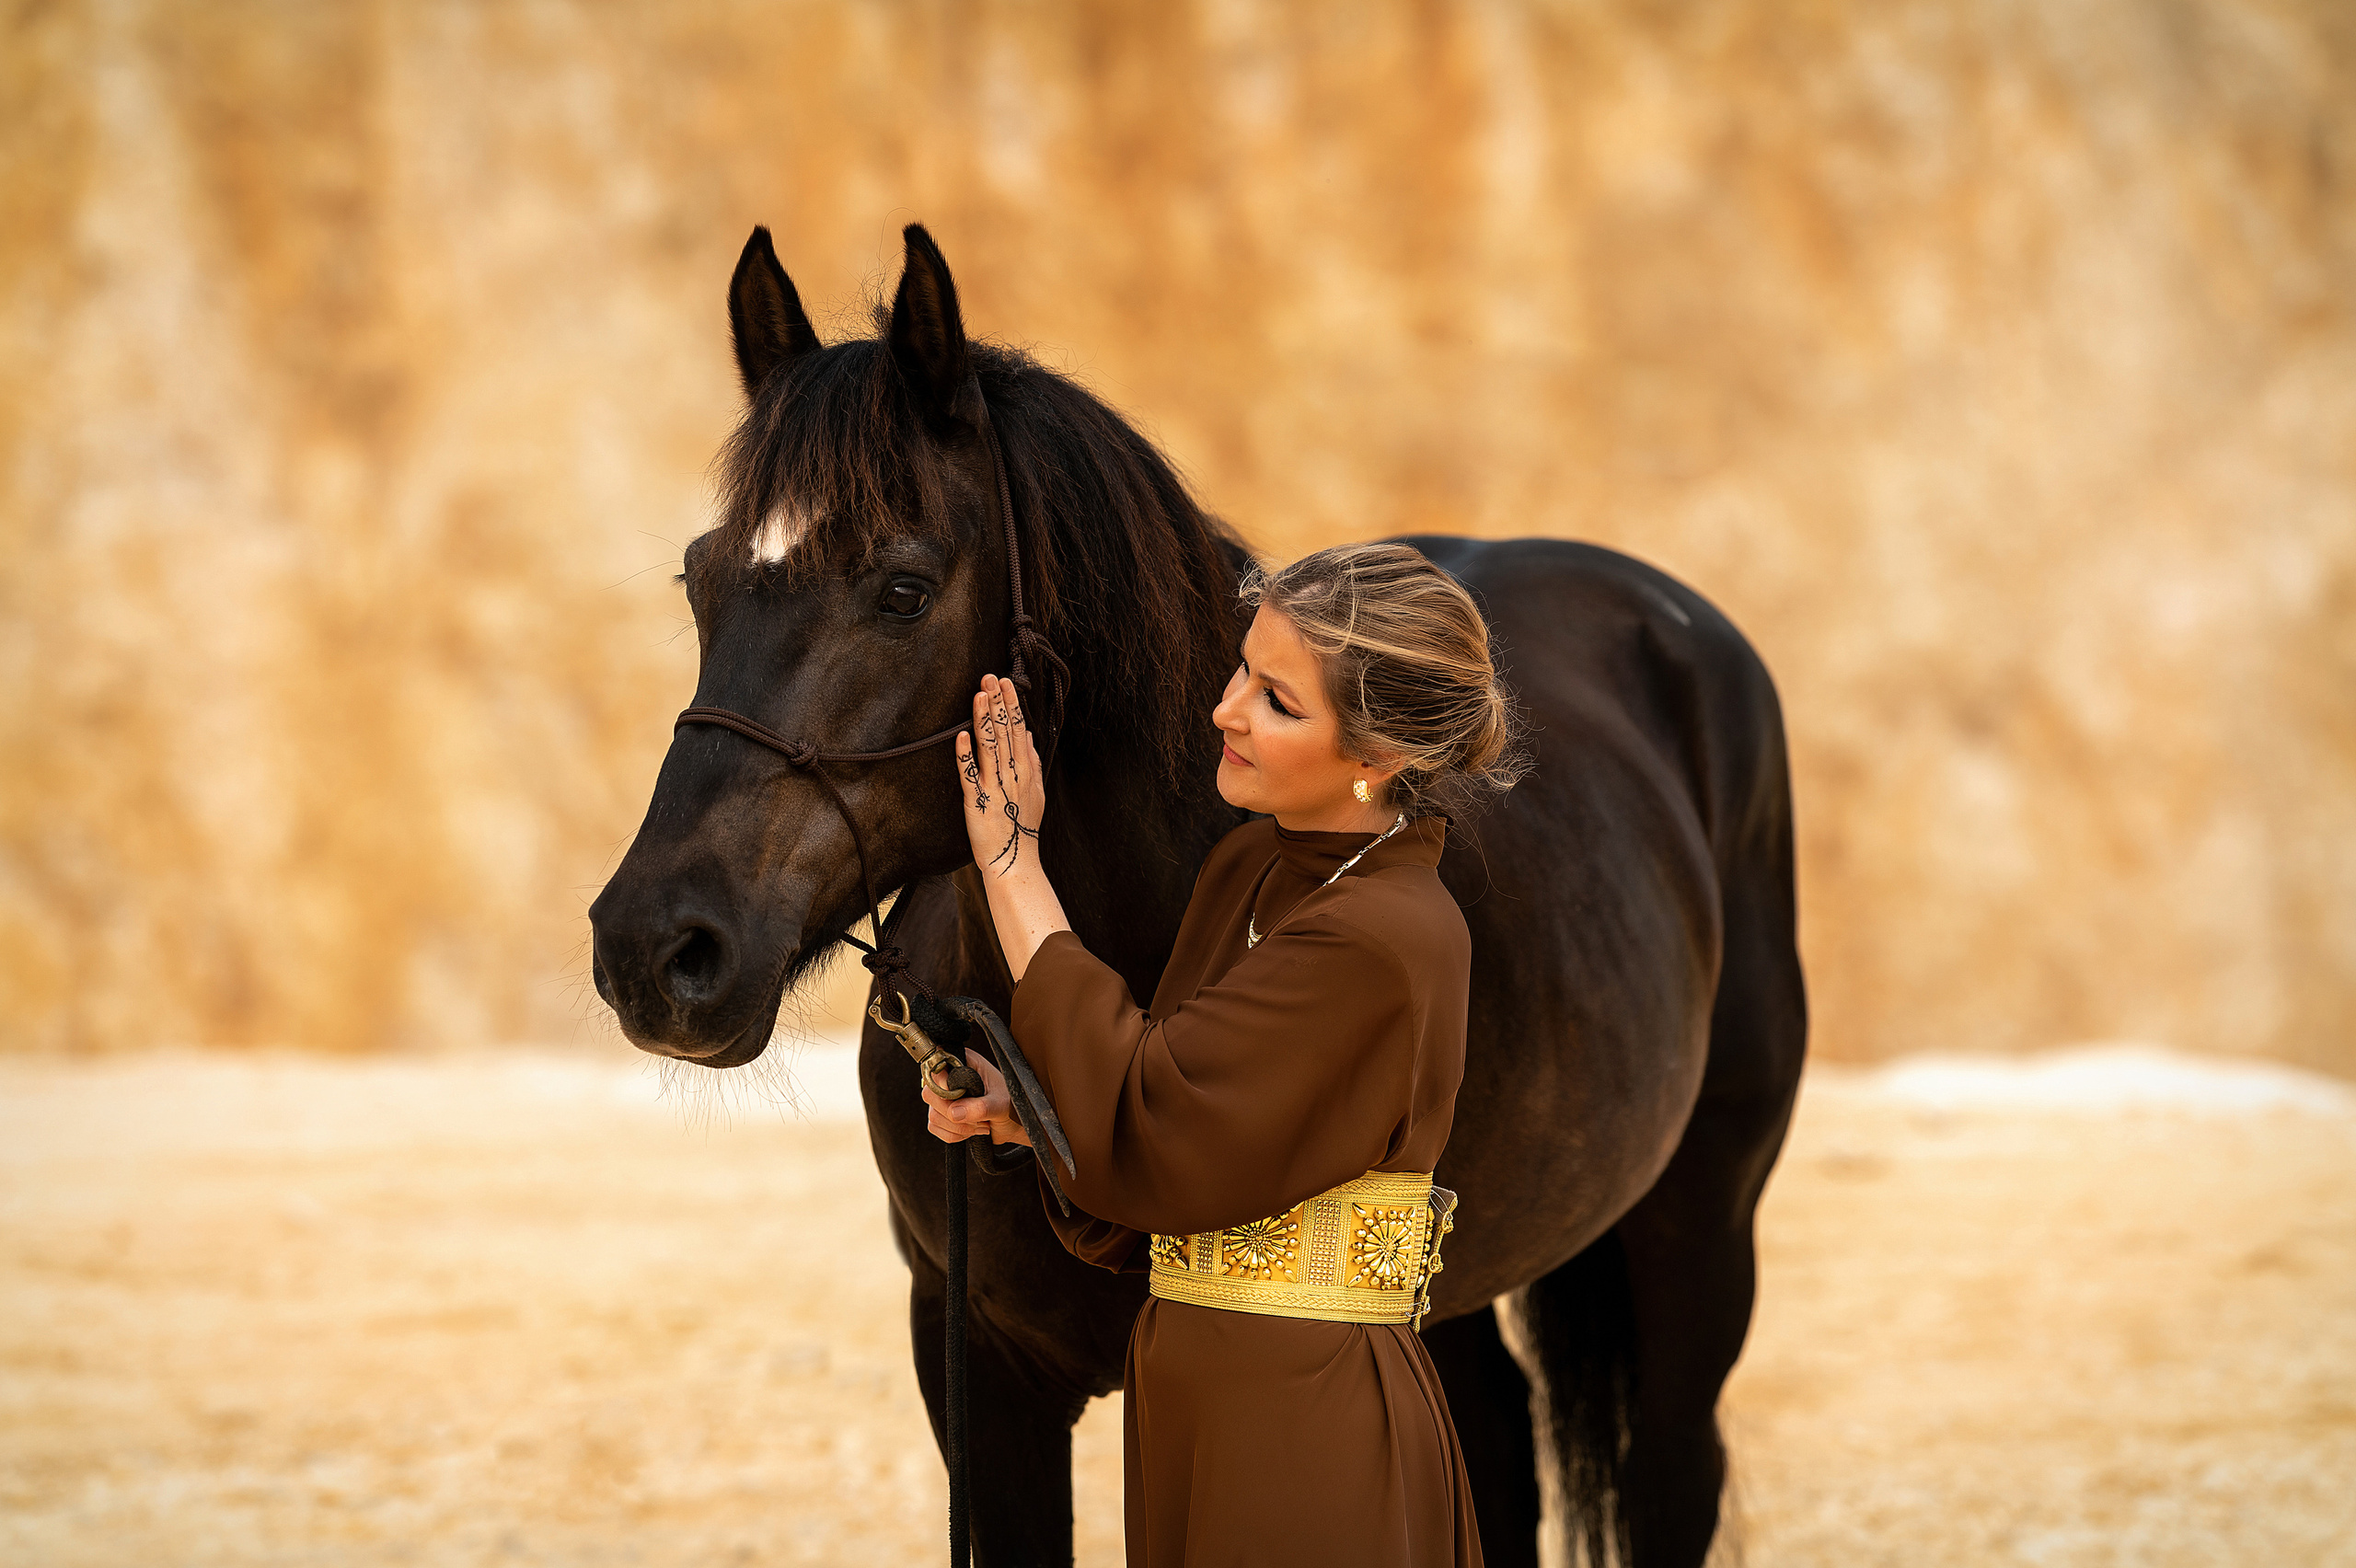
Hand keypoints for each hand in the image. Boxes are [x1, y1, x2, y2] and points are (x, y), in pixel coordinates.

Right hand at [919, 1049, 1031, 1147]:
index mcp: (964, 1062)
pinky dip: (954, 1135)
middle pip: (930, 1094)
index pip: (937, 1067)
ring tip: (980, 1124)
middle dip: (954, 1113)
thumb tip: (955, 1113)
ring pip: (933, 1115)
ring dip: (958, 1127)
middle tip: (978, 1118)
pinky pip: (934, 1128)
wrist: (1013, 1123)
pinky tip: (971, 1130)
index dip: (943, 1084)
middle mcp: (950, 1077)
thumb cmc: (1011, 1104)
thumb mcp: (1000, 1103)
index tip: (959, 1096)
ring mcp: (944, 1097)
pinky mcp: (942, 1115)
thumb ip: (981, 1107)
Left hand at [956, 673, 1046, 876]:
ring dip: (984, 720)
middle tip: (990, 677)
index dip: (1013, 705)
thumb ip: (1033, 761)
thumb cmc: (1023, 826)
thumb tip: (1029, 734)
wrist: (1016, 860)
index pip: (1019, 730)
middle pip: (1005, 733)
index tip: (1006, 682)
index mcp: (1026, 770)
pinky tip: (961, 736)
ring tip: (979, 695)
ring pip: (990, 747)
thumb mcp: (1036, 791)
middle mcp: (1012, 775)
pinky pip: (970, 775)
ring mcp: (995, 787)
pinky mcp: (977, 802)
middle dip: (998, 703)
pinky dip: (965, 756)